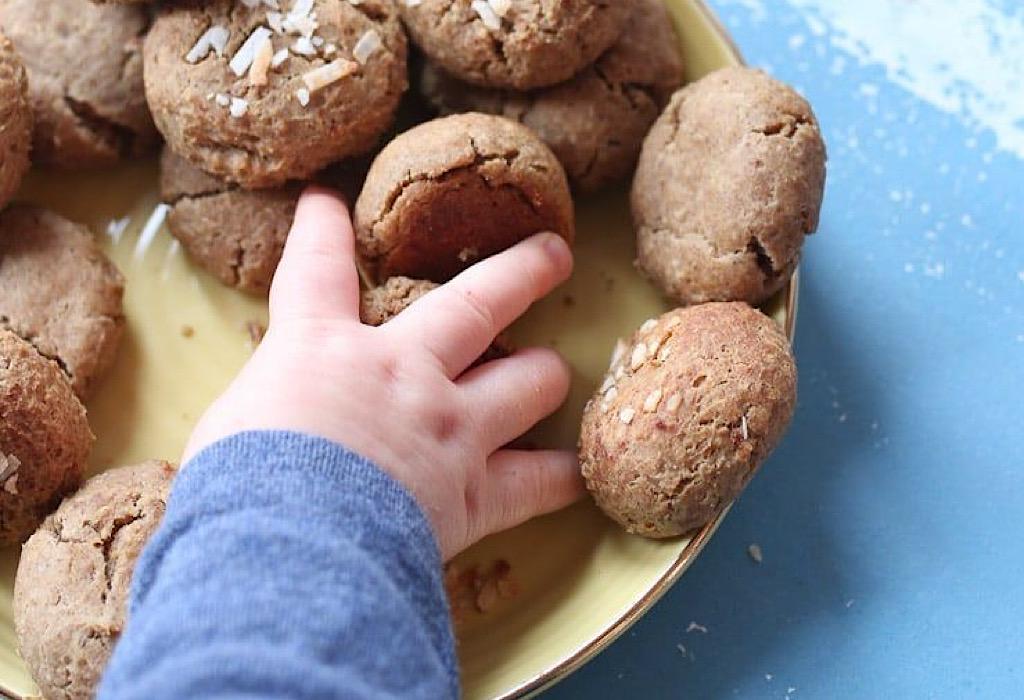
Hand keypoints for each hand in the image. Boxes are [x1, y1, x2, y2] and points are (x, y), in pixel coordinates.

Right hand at [183, 187, 583, 558]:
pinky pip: (537, 482)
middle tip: (553, 251)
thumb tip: (272, 421)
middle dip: (521, 272)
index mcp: (323, 349)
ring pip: (528, 380)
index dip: (322, 228)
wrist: (286, 545)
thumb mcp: (230, 426)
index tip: (328, 201)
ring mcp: (450, 426)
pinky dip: (559, 478)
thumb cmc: (237, 484)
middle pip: (477, 303)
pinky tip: (575, 474)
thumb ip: (272, 405)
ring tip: (555, 369)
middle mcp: (402, 372)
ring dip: (545, 373)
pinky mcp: (475, 492)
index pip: (317, 268)